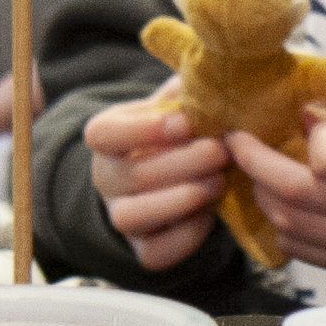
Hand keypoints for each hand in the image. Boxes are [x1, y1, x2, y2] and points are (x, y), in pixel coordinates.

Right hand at [86, 98, 228, 271]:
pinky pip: (155, 252)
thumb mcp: (182, 99)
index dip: (144, 130)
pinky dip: (187, 235)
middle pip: (130, 176)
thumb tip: (213, 74)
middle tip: (221, 151)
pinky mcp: (143, 247)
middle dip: (182, 164)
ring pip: (132, 216)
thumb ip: (190, 88)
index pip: (104, 134)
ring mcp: (120, 215)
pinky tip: (213, 213)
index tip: (185, 123)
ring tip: (219, 182)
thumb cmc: (184, 127)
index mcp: (107, 135)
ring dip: (181, 199)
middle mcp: (105, 178)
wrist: (183, 170)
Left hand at [225, 113, 325, 281]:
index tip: (308, 129)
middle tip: (239, 145)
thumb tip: (296, 116)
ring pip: (289, 223)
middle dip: (257, 165)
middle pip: (297, 194)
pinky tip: (282, 204)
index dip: (310, 141)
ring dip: (263, 195)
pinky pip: (298, 248)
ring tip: (257, 174)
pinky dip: (280, 224)